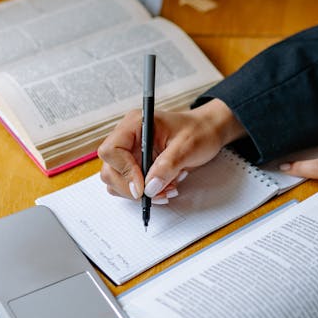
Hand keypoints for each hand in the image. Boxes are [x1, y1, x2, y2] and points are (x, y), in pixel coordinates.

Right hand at [97, 99, 244, 201]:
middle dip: (131, 187)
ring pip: (117, 181)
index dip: (124, 171)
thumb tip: (149, 187)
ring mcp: (130, 153)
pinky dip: (146, 193)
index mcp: (135, 124)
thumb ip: (167, 166)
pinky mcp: (136, 166)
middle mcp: (128, 138)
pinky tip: (165, 188)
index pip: (111, 150)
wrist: (208, 132)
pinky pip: (130, 186)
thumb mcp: (187, 146)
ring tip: (166, 189)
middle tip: (156, 193)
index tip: (142, 186)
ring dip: (140, 193)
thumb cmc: (199, 131)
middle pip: (110, 169)